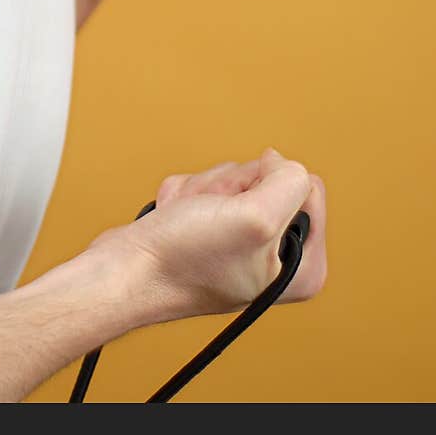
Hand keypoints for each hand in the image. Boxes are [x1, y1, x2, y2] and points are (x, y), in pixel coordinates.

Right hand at [92, 148, 325, 328]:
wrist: (125, 272)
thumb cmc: (185, 259)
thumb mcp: (256, 217)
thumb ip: (288, 182)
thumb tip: (279, 162)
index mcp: (302, 267)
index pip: (309, 188)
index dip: (270, 185)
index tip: (243, 210)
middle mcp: (277, 257)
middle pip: (268, 178)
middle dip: (231, 187)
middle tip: (210, 216)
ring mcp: (242, 243)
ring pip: (234, 179)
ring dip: (205, 190)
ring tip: (189, 219)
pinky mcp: (210, 229)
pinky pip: (207, 187)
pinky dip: (186, 195)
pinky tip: (175, 219)